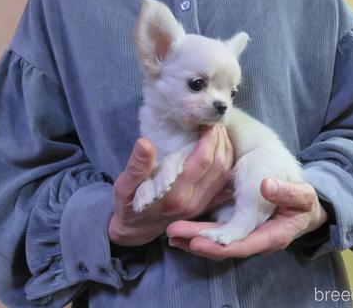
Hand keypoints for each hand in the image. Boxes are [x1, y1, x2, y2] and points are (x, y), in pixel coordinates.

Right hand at [109, 125, 233, 246]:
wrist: (135, 230)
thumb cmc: (128, 205)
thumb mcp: (124, 186)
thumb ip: (136, 166)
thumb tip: (144, 143)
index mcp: (174, 194)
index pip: (202, 160)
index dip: (209, 138)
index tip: (205, 121)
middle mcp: (192, 201)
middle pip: (219, 165)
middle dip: (220, 140)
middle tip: (215, 122)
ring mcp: (201, 206)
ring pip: (225, 174)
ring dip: (226, 150)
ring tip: (219, 132)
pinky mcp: (205, 207)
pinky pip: (225, 184)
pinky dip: (228, 165)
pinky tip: (223, 150)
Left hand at [166, 179, 327, 259]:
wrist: (303, 203)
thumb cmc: (303, 199)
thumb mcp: (302, 194)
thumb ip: (287, 192)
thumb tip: (267, 186)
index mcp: (273, 235)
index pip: (243, 244)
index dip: (219, 244)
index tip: (197, 240)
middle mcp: (256, 241)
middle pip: (223, 247)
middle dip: (197, 242)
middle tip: (173, 234)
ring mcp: (245, 236)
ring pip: (216, 243)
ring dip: (192, 238)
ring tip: (170, 232)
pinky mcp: (237, 227)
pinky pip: (216, 233)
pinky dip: (198, 231)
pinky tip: (180, 228)